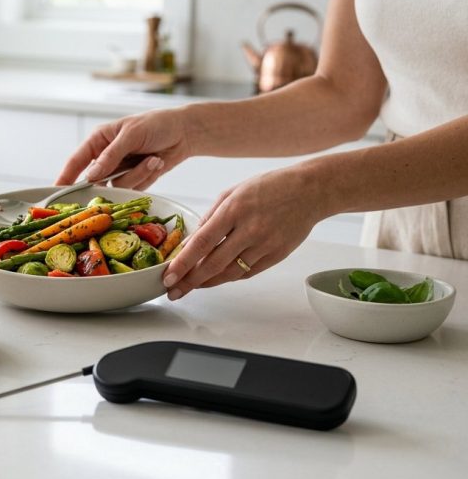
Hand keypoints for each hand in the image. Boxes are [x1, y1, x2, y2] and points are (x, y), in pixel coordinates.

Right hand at [56, 110, 192, 187]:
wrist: (184, 132)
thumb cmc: (156, 124)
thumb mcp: (131, 135)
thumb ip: (110, 156)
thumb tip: (91, 175)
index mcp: (99, 141)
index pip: (76, 162)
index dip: (65, 178)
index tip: (56, 193)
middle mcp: (106, 158)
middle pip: (97, 180)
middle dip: (114, 178)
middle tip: (124, 173)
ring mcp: (120, 170)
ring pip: (118, 186)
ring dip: (138, 174)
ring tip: (152, 158)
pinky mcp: (135, 179)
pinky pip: (134, 187)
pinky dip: (147, 175)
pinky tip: (156, 161)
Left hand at [162, 166, 326, 299]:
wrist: (310, 191)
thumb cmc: (268, 187)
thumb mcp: (232, 192)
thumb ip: (211, 216)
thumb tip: (192, 241)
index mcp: (234, 210)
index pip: (202, 242)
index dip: (183, 263)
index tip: (168, 277)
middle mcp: (249, 230)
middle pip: (214, 264)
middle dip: (190, 281)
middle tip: (174, 291)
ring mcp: (265, 245)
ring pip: (230, 272)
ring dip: (208, 283)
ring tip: (191, 287)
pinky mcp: (277, 255)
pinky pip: (248, 272)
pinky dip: (229, 277)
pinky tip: (215, 279)